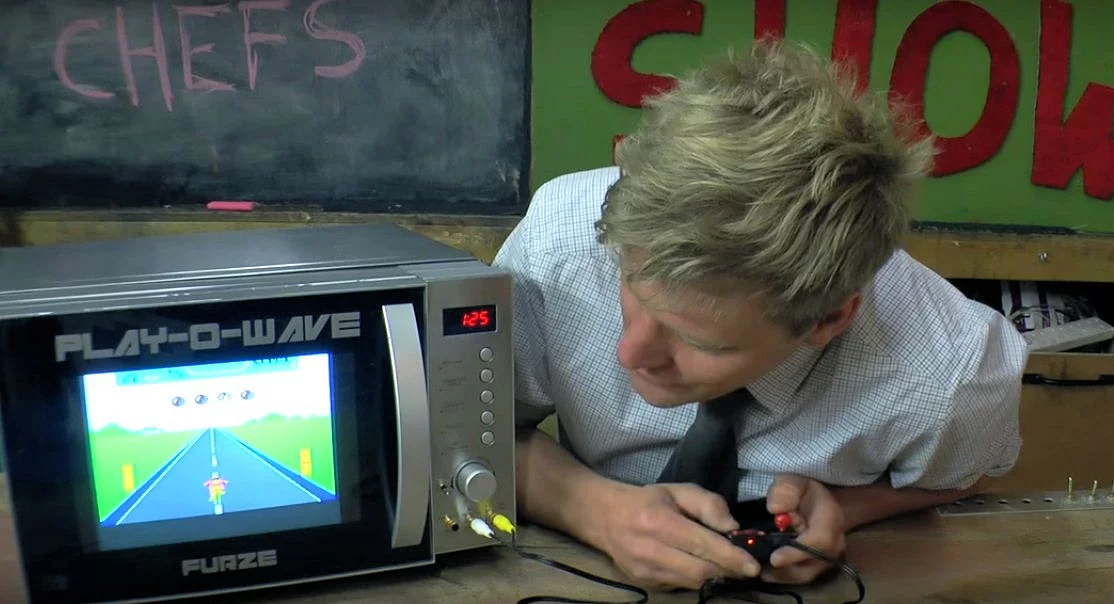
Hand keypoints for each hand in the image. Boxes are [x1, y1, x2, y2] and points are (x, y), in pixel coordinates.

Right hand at [596, 483, 762, 589]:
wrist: (606, 518)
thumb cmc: (648, 501)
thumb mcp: (678, 491)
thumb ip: (708, 504)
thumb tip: (733, 529)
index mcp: (658, 522)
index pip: (701, 544)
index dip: (730, 556)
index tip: (753, 565)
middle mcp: (649, 550)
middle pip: (700, 570)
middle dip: (728, 570)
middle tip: (746, 565)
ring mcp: (645, 571)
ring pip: (692, 582)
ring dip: (715, 575)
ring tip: (727, 565)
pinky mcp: (645, 583)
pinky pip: (681, 585)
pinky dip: (697, 578)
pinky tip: (701, 566)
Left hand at [763, 473, 846, 583]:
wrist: (820, 502)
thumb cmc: (805, 492)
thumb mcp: (793, 481)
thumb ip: (785, 491)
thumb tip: (775, 509)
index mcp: (831, 518)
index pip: (820, 539)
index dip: (798, 551)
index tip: (775, 558)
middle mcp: (835, 542)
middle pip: (813, 564)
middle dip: (787, 569)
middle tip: (760, 569)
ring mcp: (829, 557)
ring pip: (807, 574)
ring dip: (783, 576)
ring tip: (760, 572)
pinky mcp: (820, 566)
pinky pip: (803, 576)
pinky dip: (784, 577)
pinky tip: (766, 573)